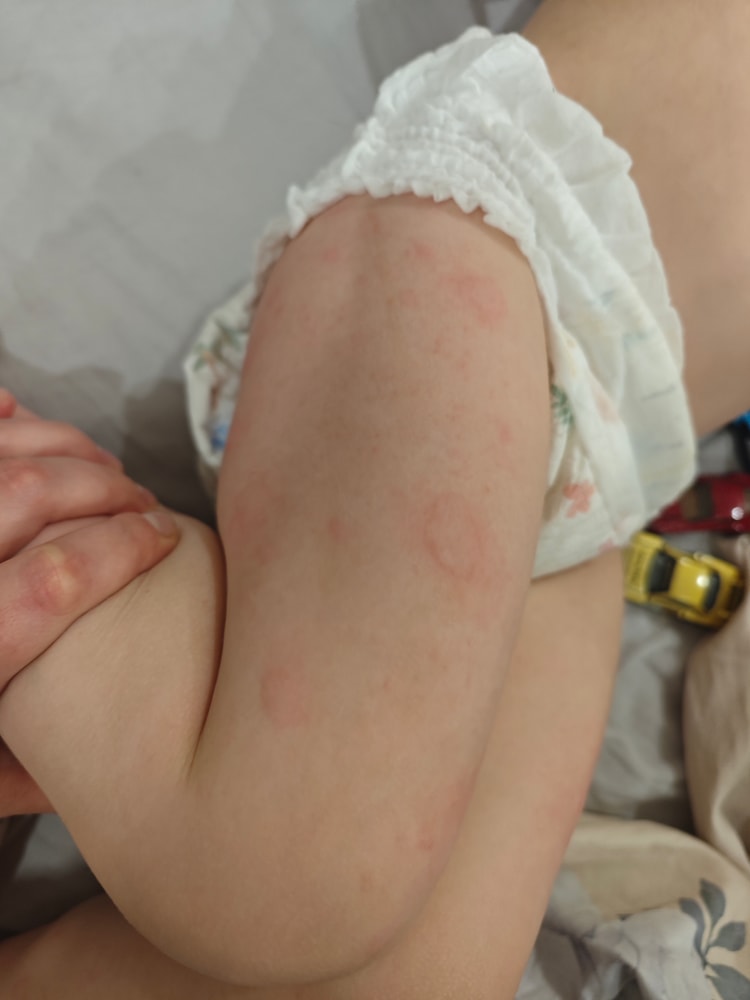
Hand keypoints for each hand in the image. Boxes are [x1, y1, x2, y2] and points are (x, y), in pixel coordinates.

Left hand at [0, 391, 181, 813]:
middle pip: (26, 496)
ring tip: (102, 464)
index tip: (165, 538)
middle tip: (142, 500)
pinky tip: (12, 405)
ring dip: (58, 444)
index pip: (52, 579)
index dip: (123, 547)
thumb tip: (113, 749)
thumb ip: (32, 770)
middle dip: (103, 487)